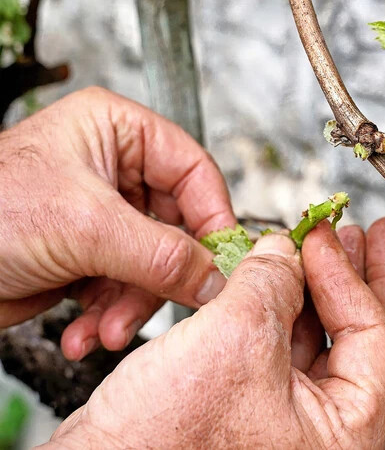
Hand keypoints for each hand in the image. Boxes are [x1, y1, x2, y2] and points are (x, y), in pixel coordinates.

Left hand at [0, 87, 235, 359]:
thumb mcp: (85, 227)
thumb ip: (163, 254)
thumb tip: (216, 277)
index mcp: (116, 131)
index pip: (194, 171)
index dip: (212, 218)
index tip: (221, 263)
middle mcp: (114, 169)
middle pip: (176, 226)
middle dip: (160, 277)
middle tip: (163, 306)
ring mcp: (101, 214)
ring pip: (153, 264)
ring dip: (130, 306)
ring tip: (107, 330)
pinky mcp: (87, 254)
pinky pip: (124, 286)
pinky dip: (108, 315)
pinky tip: (87, 332)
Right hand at [46, 219, 384, 447]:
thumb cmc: (159, 445)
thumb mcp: (233, 341)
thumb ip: (271, 283)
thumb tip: (288, 249)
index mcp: (347, 433)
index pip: (375, 334)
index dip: (351, 274)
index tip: (328, 234)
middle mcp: (326, 434)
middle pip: (370, 340)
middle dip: (370, 279)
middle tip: (376, 234)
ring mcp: (291, 423)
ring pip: (327, 342)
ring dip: (324, 287)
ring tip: (326, 244)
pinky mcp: (253, 410)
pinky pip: (286, 351)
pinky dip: (285, 309)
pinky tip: (279, 276)